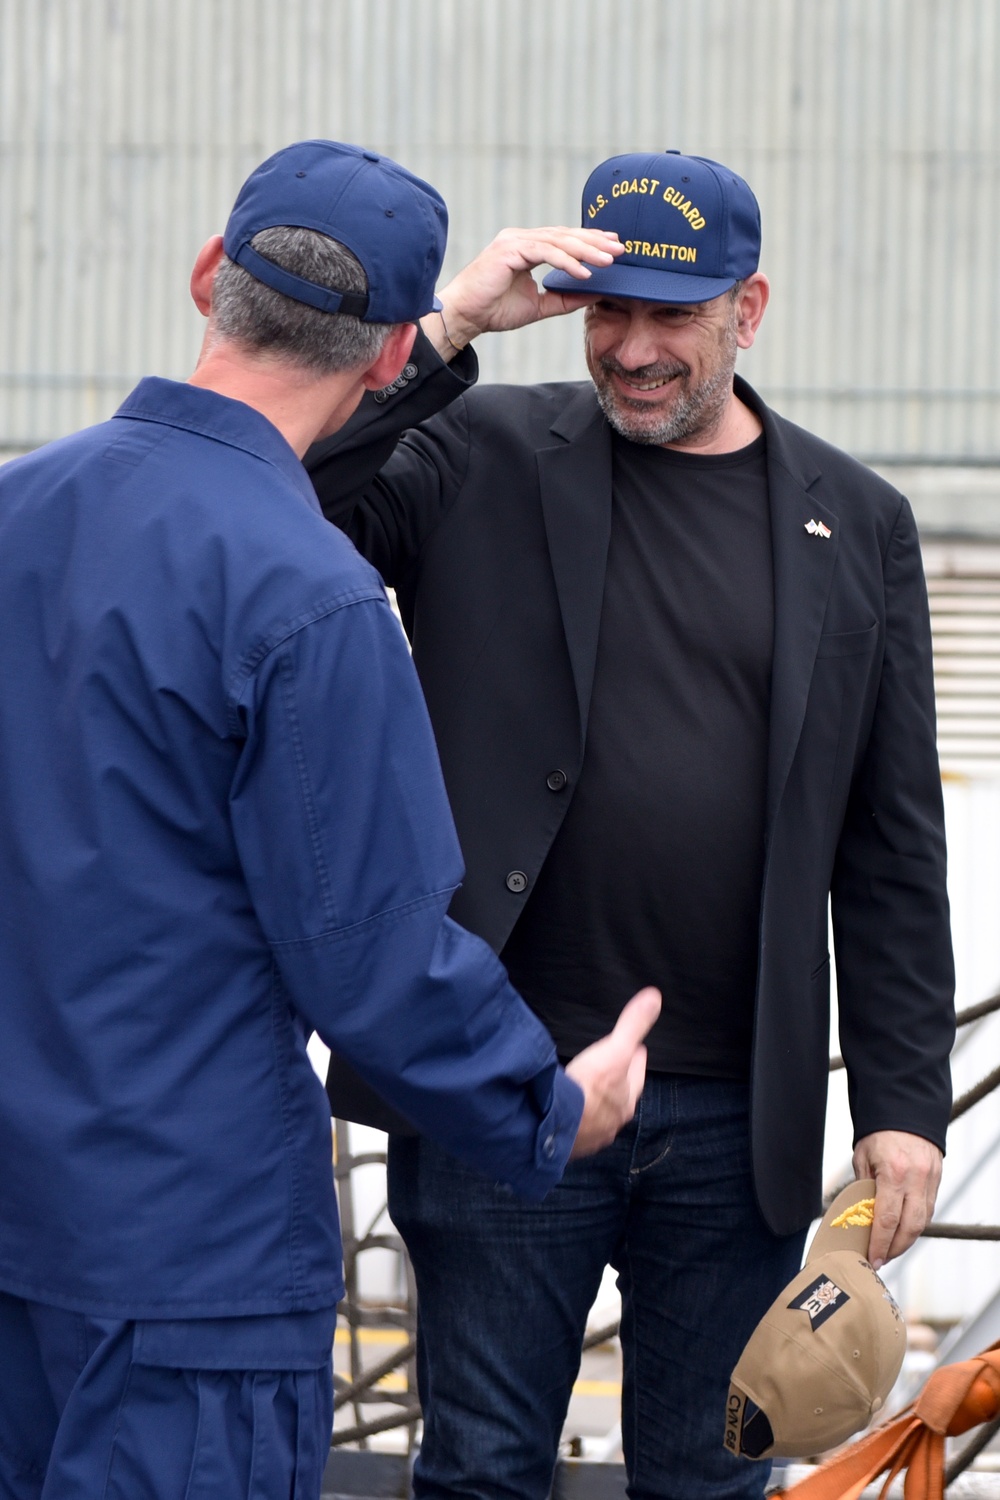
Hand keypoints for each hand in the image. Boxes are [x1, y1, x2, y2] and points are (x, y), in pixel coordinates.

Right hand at [421, 226, 623, 357]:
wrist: (465, 316)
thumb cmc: (494, 310)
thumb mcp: (538, 305)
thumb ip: (564, 298)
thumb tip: (594, 293)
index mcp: (526, 247)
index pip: (563, 239)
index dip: (589, 241)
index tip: (612, 246)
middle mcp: (520, 238)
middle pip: (564, 236)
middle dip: (594, 242)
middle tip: (620, 249)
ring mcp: (514, 241)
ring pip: (557, 241)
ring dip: (585, 251)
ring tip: (607, 261)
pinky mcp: (508, 250)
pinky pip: (544, 253)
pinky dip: (565, 262)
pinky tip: (583, 272)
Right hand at [566, 988, 660, 1157]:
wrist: (555, 1124)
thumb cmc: (588, 1088)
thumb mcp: (614, 1050)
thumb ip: (633, 1025)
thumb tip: (655, 997)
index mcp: (626, 1099)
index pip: (636, 1076)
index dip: (636, 1060)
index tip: (638, 1049)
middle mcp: (613, 1120)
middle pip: (620, 1098)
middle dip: (618, 1084)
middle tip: (614, 1070)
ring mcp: (592, 1135)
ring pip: (600, 1116)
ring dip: (598, 1104)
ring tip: (591, 1093)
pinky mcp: (571, 1145)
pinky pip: (578, 1130)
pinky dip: (576, 1120)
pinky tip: (570, 1115)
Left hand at [852, 1130, 942, 1267]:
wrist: (905, 1111)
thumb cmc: (878, 1135)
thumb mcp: (862, 1158)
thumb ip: (863, 1187)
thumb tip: (861, 1217)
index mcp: (894, 1173)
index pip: (888, 1219)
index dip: (880, 1244)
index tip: (872, 1259)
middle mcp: (916, 1178)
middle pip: (910, 1227)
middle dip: (895, 1248)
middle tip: (881, 1259)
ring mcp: (930, 1179)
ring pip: (923, 1221)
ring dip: (907, 1239)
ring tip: (890, 1249)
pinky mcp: (938, 1179)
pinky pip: (928, 1209)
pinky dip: (916, 1224)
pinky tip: (903, 1230)